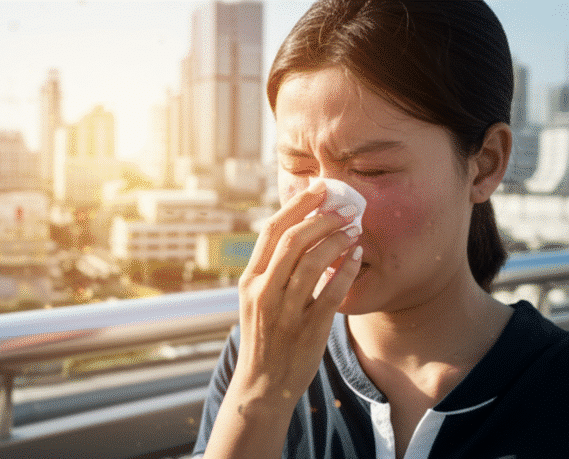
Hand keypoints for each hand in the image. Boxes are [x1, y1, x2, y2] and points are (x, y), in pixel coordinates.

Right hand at [233, 182, 362, 410]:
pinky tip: (357, 258)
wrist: (262, 384)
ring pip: (314, 263)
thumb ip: (270, 269)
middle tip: (345, 207)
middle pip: (293, 240)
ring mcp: (285, 312)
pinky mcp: (308, 329)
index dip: (298, 205)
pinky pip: (332, 292)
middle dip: (323, 217)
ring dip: (337, 240)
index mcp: (250, 280)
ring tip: (353, 230)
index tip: (319, 189)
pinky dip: (347, 271)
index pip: (272, 231)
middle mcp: (264, 292)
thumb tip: (298, 231)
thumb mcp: (254, 299)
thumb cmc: (264, 336)